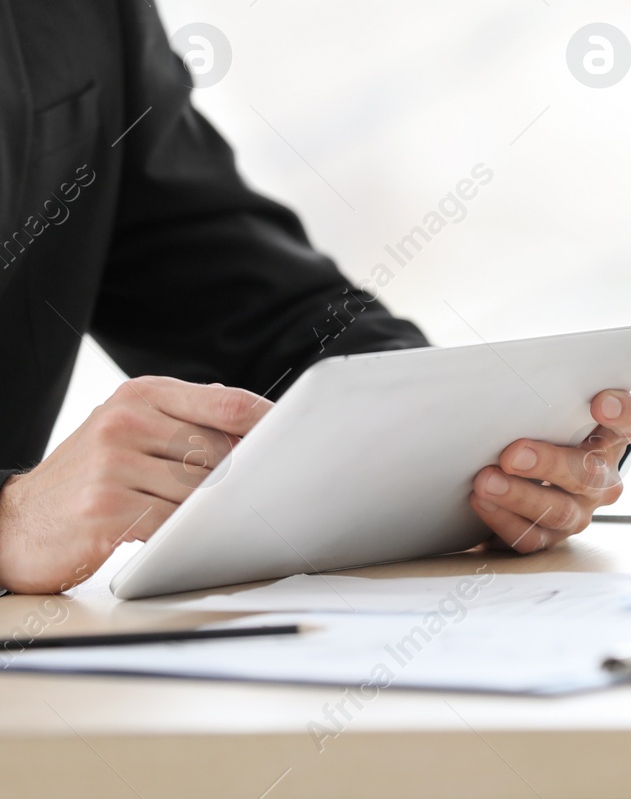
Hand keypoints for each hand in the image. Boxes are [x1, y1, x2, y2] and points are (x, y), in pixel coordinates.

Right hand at [0, 377, 269, 593]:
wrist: (15, 523)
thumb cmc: (90, 477)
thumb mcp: (132, 430)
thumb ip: (189, 420)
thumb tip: (259, 423)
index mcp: (143, 394)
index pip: (229, 403)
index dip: (272, 424)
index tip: (301, 440)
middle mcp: (127, 421)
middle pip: (223, 450)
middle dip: (247, 476)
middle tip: (267, 492)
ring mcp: (114, 464)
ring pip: (203, 490)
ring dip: (219, 510)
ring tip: (224, 518)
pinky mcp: (106, 509)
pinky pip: (174, 523)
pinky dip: (191, 534)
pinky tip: (192, 537)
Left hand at [469, 389, 630, 552]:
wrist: (536, 474)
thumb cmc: (544, 428)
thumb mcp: (553, 409)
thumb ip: (547, 396)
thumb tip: (501, 383)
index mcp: (611, 438)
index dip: (622, 412)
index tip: (599, 402)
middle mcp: (603, 478)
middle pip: (589, 474)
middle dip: (549, 464)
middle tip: (512, 453)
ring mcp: (580, 510)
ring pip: (560, 511)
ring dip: (520, 496)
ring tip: (485, 481)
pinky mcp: (551, 537)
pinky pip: (532, 538)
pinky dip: (504, 520)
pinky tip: (481, 502)